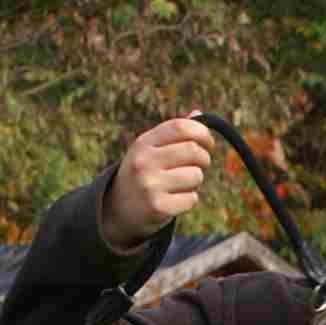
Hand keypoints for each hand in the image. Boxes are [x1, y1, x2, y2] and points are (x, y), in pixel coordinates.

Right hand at [102, 112, 213, 250]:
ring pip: (196, 176)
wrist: (118, 210)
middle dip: (204, 158)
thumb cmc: (142, 175)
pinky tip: (175, 200)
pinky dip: (189, 200)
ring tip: (182, 184)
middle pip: (193, 151)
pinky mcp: (158, 207)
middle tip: (200, 165)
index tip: (208, 142)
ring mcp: (150, 184)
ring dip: (196, 181)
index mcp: (143, 143)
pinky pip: (192, 198)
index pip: (180, 127)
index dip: (201, 132)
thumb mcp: (149, 150)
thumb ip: (172, 134)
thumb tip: (198, 114)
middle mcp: (144, 161)